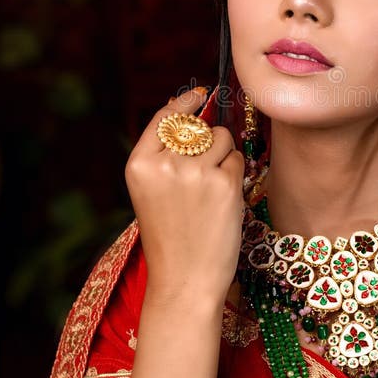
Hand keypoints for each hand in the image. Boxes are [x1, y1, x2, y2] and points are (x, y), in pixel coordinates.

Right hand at [125, 88, 244, 307]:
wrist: (185, 281)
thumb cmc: (171, 238)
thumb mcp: (152, 192)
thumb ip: (165, 154)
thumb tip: (190, 110)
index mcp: (139, 164)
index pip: (164, 117)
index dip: (183, 103)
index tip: (198, 95)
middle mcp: (165, 162)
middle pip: (198, 127)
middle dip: (207, 143)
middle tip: (201, 180)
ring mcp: (196, 171)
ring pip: (222, 139)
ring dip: (225, 157)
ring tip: (211, 192)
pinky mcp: (224, 183)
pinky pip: (238, 160)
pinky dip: (236, 175)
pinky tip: (224, 201)